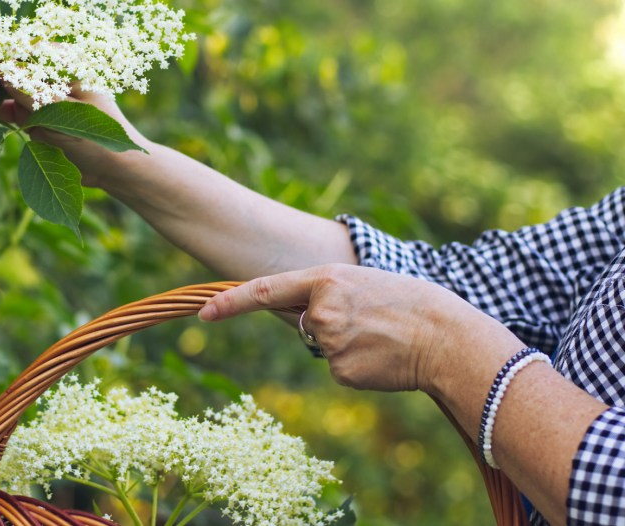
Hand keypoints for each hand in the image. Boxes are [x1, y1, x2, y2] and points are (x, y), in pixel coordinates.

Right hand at [0, 71, 149, 187]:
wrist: (112, 170)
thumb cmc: (100, 140)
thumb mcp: (68, 117)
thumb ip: (37, 94)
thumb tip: (5, 70)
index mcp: (63, 62)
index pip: (19, 50)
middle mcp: (46, 72)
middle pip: (3, 62)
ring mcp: (34, 91)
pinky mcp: (26, 112)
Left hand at [198, 264, 508, 393]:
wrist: (446, 337)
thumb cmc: (409, 304)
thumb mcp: (362, 283)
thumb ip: (326, 294)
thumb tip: (302, 319)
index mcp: (325, 278)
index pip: (263, 290)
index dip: (230, 303)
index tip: (204, 313)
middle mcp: (320, 309)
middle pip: (301, 324)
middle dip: (326, 325)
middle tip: (368, 320)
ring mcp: (329, 342)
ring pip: (322, 349)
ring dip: (345, 347)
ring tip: (381, 336)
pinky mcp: (340, 371)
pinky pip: (337, 370)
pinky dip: (357, 367)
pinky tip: (382, 358)